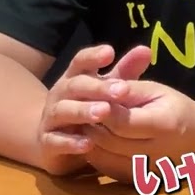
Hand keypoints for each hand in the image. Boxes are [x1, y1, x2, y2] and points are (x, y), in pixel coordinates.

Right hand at [36, 44, 151, 175]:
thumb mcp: (107, 88)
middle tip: (122, 90)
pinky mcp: (47, 142)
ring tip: (104, 113)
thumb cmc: (88, 106)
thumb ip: (125, 71)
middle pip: (76, 85)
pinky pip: (55, 141)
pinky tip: (88, 144)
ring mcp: (51, 118)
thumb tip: (146, 50)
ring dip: (83, 111)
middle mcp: (60, 94)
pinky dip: (70, 143)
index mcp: (74, 77)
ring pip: (64, 111)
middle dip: (98, 87)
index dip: (93, 56)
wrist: (53, 139)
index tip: (110, 53)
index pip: (80, 61)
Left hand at [81, 80, 194, 183]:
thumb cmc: (177, 109)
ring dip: (89, 140)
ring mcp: (145, 171)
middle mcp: (154, 153)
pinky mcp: (137, 180)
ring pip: (102, 157)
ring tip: (86, 122)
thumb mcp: (158, 91)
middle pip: (108, 141)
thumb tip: (99, 89)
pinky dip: (96, 153)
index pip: (120, 122)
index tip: (89, 98)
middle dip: (90, 124)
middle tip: (81, 109)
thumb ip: (129, 90)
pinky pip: (106, 168)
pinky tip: (97, 139)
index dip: (101, 111)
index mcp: (164, 125)